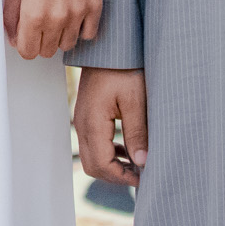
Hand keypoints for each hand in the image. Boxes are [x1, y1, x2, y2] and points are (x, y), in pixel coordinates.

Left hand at [3, 0, 102, 58]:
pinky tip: (72, 16)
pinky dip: (80, 29)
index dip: (24, 46)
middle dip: (40, 41)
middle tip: (39, 25)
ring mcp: (77, 14)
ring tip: (55, 17)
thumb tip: (13, 39)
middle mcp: (56, 18)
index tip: (25, 39)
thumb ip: (11, 16)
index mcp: (33, 14)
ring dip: (60, 36)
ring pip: (67, 45)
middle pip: (47, 51)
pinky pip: (88, 34)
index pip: (28, 52)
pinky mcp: (94, 7)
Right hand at [73, 67, 147, 188]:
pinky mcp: (86, 115)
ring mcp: (82, 119)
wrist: (109, 48)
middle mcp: (82, 123)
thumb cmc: (123, 69)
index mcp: (93, 122)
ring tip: (136, 164)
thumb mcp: (135, 101)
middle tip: (140, 174)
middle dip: (115, 175)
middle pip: (92, 165)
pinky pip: (92, 144)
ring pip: (90, 156)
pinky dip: (107, 153)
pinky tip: (126, 149)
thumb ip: (137, 133)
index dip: (121, 176)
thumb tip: (142, 162)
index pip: (101, 164)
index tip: (143, 177)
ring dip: (111, 165)